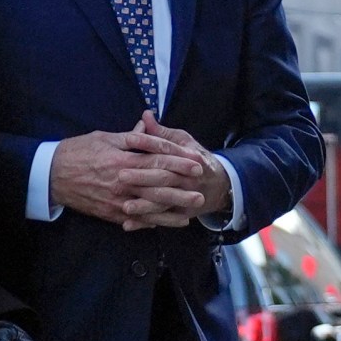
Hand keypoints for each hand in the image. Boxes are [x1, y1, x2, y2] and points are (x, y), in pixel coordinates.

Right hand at [48, 124, 206, 228]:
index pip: (157, 160)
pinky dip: (156, 221)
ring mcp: (117, 200)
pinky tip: (171, 221)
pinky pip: (137, 218)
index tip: (197, 163)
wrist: (50, 175)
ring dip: (174, 207)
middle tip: (202, 187)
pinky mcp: (111, 213)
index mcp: (122, 159)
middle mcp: (122, 181)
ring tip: (193, 207)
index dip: (179, 162)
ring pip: (151, 205)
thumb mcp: (103, 137)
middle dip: (182, 186)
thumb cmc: (77, 152)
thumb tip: (149, 127)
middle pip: (158, 184)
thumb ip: (130, 137)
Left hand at [123, 114, 231, 230]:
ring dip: (144, 205)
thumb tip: (146, 115)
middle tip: (120, 176)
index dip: (148, 143)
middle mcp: (189, 177)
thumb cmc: (196, 159)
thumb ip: (162, 132)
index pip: (167, 149)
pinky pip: (162, 219)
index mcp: (188, 156)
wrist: (219, 186)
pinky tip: (128, 225)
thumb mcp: (183, 141)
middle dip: (143, 178)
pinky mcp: (182, 212)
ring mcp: (186, 197)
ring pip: (164, 201)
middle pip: (164, 177)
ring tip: (124, 206)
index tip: (128, 139)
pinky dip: (145, 223)